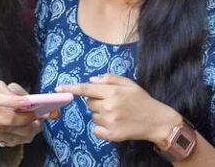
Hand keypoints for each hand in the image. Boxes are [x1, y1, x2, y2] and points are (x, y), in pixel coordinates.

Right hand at [0, 76, 37, 141]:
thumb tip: (16, 96)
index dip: (16, 102)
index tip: (31, 103)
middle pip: (4, 119)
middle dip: (23, 120)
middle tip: (36, 117)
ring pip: (0, 130)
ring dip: (18, 129)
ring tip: (30, 125)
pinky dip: (1, 131)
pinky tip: (10, 128)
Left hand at [58, 73, 180, 144]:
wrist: (156, 121)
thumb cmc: (141, 100)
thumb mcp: (129, 84)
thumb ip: (109, 79)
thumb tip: (91, 80)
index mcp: (112, 92)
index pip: (86, 89)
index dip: (71, 88)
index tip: (58, 88)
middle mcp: (109, 107)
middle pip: (89, 103)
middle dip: (97, 102)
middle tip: (113, 103)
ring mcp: (110, 122)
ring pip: (93, 116)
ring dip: (101, 114)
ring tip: (117, 114)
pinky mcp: (111, 135)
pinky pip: (96, 129)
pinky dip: (102, 127)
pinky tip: (115, 124)